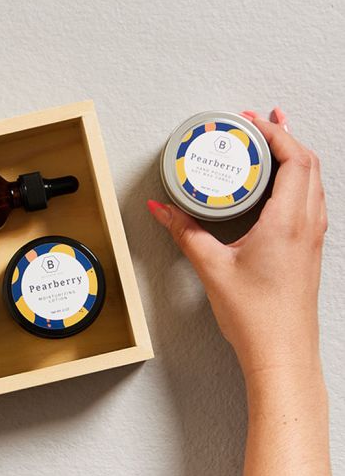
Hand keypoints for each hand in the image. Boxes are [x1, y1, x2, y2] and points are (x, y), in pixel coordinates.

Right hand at [148, 108, 326, 385]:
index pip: (293, 158)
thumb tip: (162, 210)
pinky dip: (296, 180)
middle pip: (308, 162)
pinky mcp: (308, 248)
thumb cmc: (256, 316)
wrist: (282, 352)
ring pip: (313, 180)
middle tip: (257, 123)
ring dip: (293, 156)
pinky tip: (276, 186)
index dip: (274, 132)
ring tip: (268, 144)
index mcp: (288, 221)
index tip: (249, 122)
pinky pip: (310, 200)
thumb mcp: (211, 267)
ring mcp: (312, 237)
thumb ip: (184, 232)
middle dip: (284, 135)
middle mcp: (308, 224)